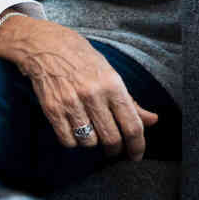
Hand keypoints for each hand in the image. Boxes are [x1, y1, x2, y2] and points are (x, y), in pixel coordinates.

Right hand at [0, 15, 160, 158]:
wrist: (45, 45)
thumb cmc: (82, 58)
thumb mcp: (110, 73)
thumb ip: (130, 100)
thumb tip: (153, 120)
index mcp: (112, 84)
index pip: (132, 125)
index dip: (137, 146)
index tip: (136, 155)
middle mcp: (93, 94)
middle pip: (111, 139)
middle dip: (116, 149)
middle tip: (114, 147)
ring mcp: (71, 103)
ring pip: (89, 143)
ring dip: (93, 142)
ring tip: (91, 130)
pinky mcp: (52, 110)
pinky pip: (68, 141)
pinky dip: (74, 141)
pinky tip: (75, 129)